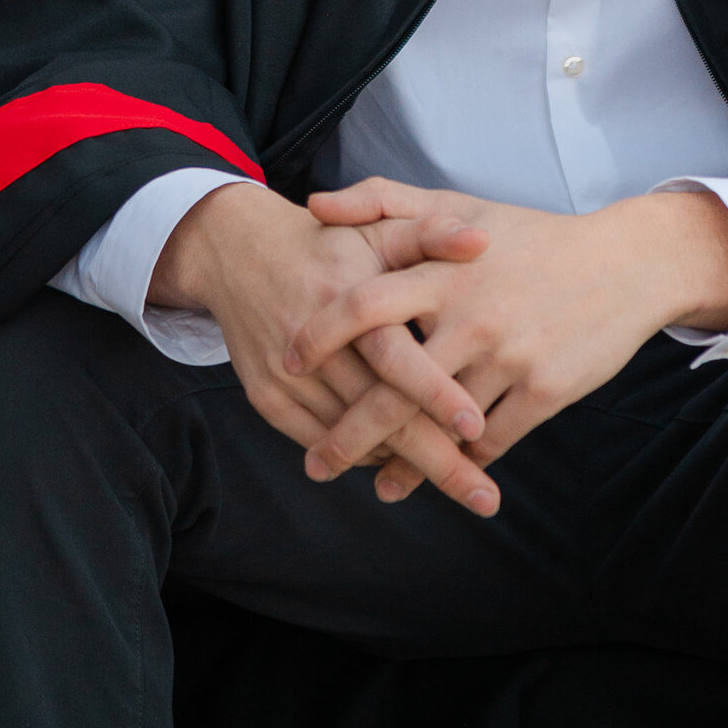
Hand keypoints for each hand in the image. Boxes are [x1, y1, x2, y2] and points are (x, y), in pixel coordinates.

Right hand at [151, 181, 498, 512]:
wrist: (240, 253)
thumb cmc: (330, 242)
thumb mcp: (377, 227)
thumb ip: (430, 234)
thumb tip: (482, 241)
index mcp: (346, 295)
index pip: (395, 356)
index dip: (435, 394)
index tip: (478, 428)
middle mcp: (311, 341)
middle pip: (380, 413)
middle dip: (436, 459)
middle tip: (487, 500)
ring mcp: (285, 376)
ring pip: (353, 437)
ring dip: (406, 465)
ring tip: (462, 486)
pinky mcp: (267, 399)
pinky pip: (322, 441)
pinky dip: (364, 456)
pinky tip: (403, 463)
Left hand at [290, 177, 727, 502]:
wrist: (624, 264)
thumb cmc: (530, 237)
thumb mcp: (460, 207)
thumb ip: (384, 202)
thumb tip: (314, 203)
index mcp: (446, 269)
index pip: (366, 304)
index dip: (321, 336)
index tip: (288, 363)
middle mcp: (473, 314)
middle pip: (394, 386)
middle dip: (349, 433)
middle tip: (316, 463)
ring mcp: (511, 356)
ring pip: (441, 425)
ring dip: (406, 462)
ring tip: (377, 485)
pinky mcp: (546, 390)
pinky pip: (491, 442)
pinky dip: (464, 463)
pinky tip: (443, 475)